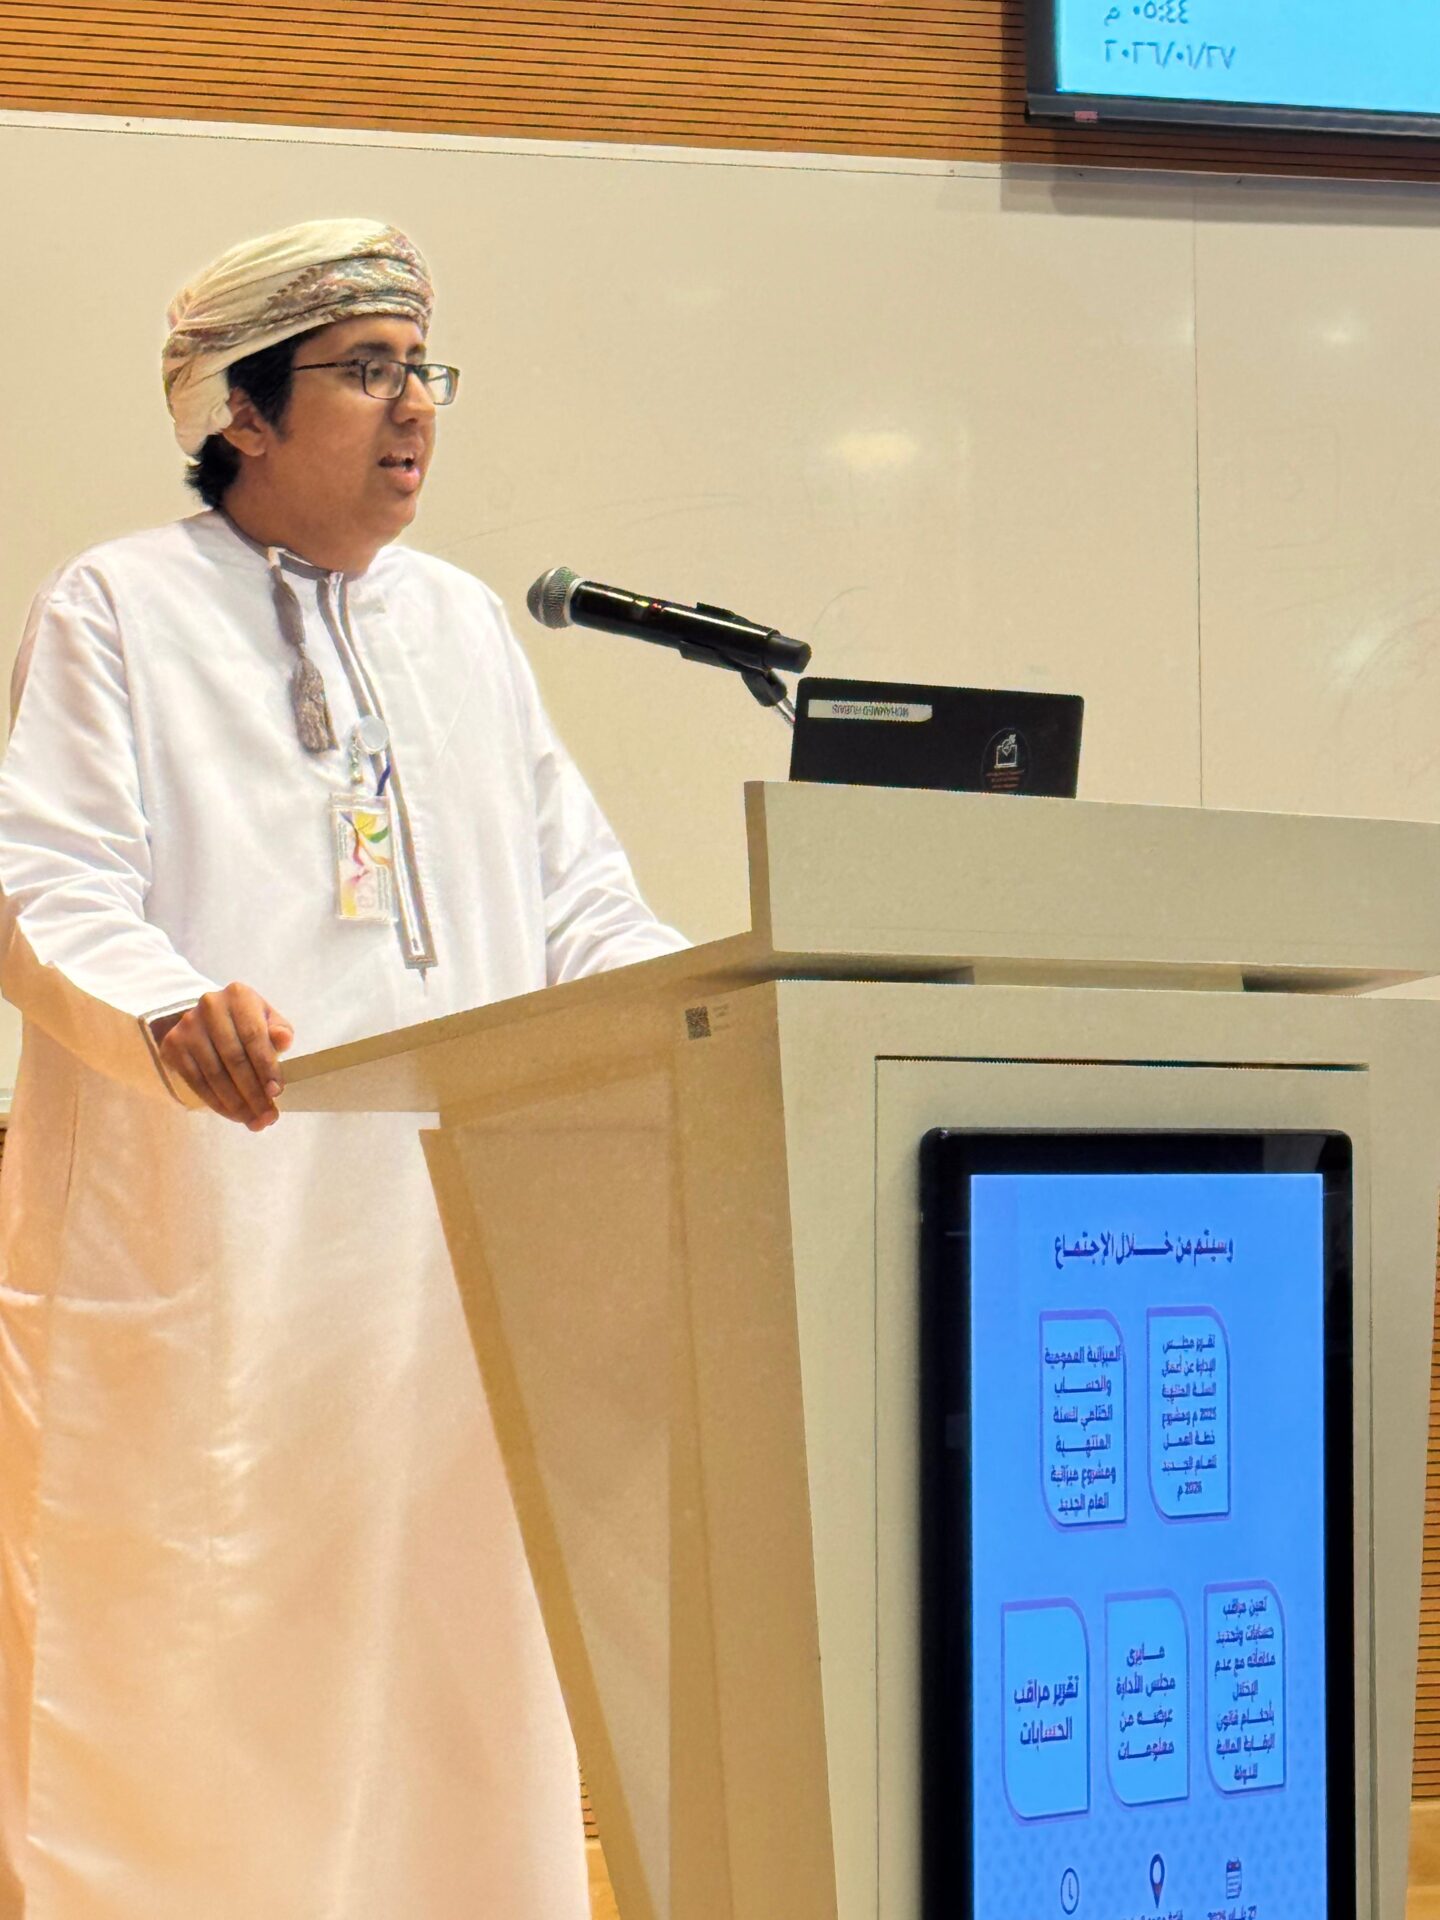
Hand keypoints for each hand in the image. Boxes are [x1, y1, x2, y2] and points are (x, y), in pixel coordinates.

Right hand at [156, 984, 294, 1129]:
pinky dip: (217, 1102)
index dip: (266, 1067)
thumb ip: (279, 1031)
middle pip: (234, 1058)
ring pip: (214, 1074)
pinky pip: (197, 1082)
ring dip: (236, 1104)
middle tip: (267, 1117)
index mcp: (238, 996)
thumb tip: (283, 1040)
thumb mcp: (267, 1019)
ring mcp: (187, 1026)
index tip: (276, 1093)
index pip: (254, 1036)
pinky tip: (233, 1114)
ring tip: (253, 1121)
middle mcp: (209, 1007)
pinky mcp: (173, 1045)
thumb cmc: (246, 1021)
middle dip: (253, 1093)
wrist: (206, 1018)